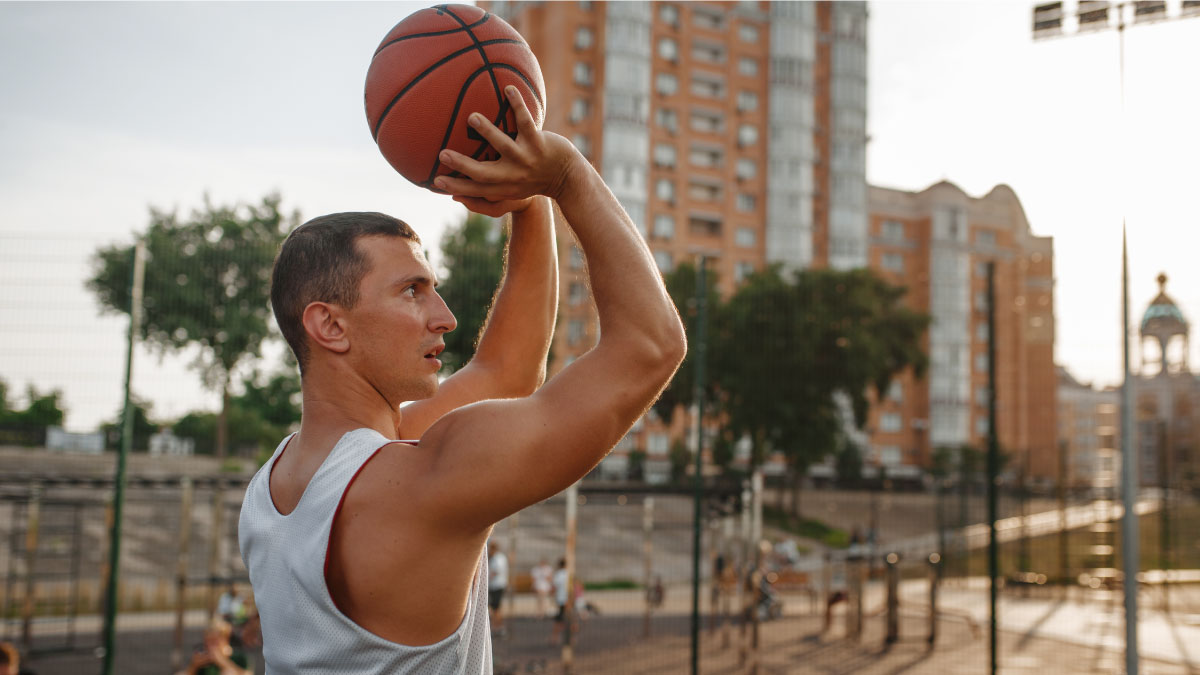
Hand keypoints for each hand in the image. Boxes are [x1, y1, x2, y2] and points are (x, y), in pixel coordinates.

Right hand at [435, 86, 580, 206]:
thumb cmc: (533, 181)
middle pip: (483, 173)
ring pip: (503, 145)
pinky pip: (526, 122)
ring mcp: (525, 159)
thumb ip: (486, 189)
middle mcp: (512, 176)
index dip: (455, 187)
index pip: (475, 189)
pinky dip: (517, 104)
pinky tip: (508, 88)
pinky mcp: (539, 143)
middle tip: (443, 154)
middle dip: (463, 165)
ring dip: (487, 131)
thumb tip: (455, 195)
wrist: (567, 177)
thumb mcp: (511, 190)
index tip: (435, 181)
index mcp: (503, 187)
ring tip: (472, 118)